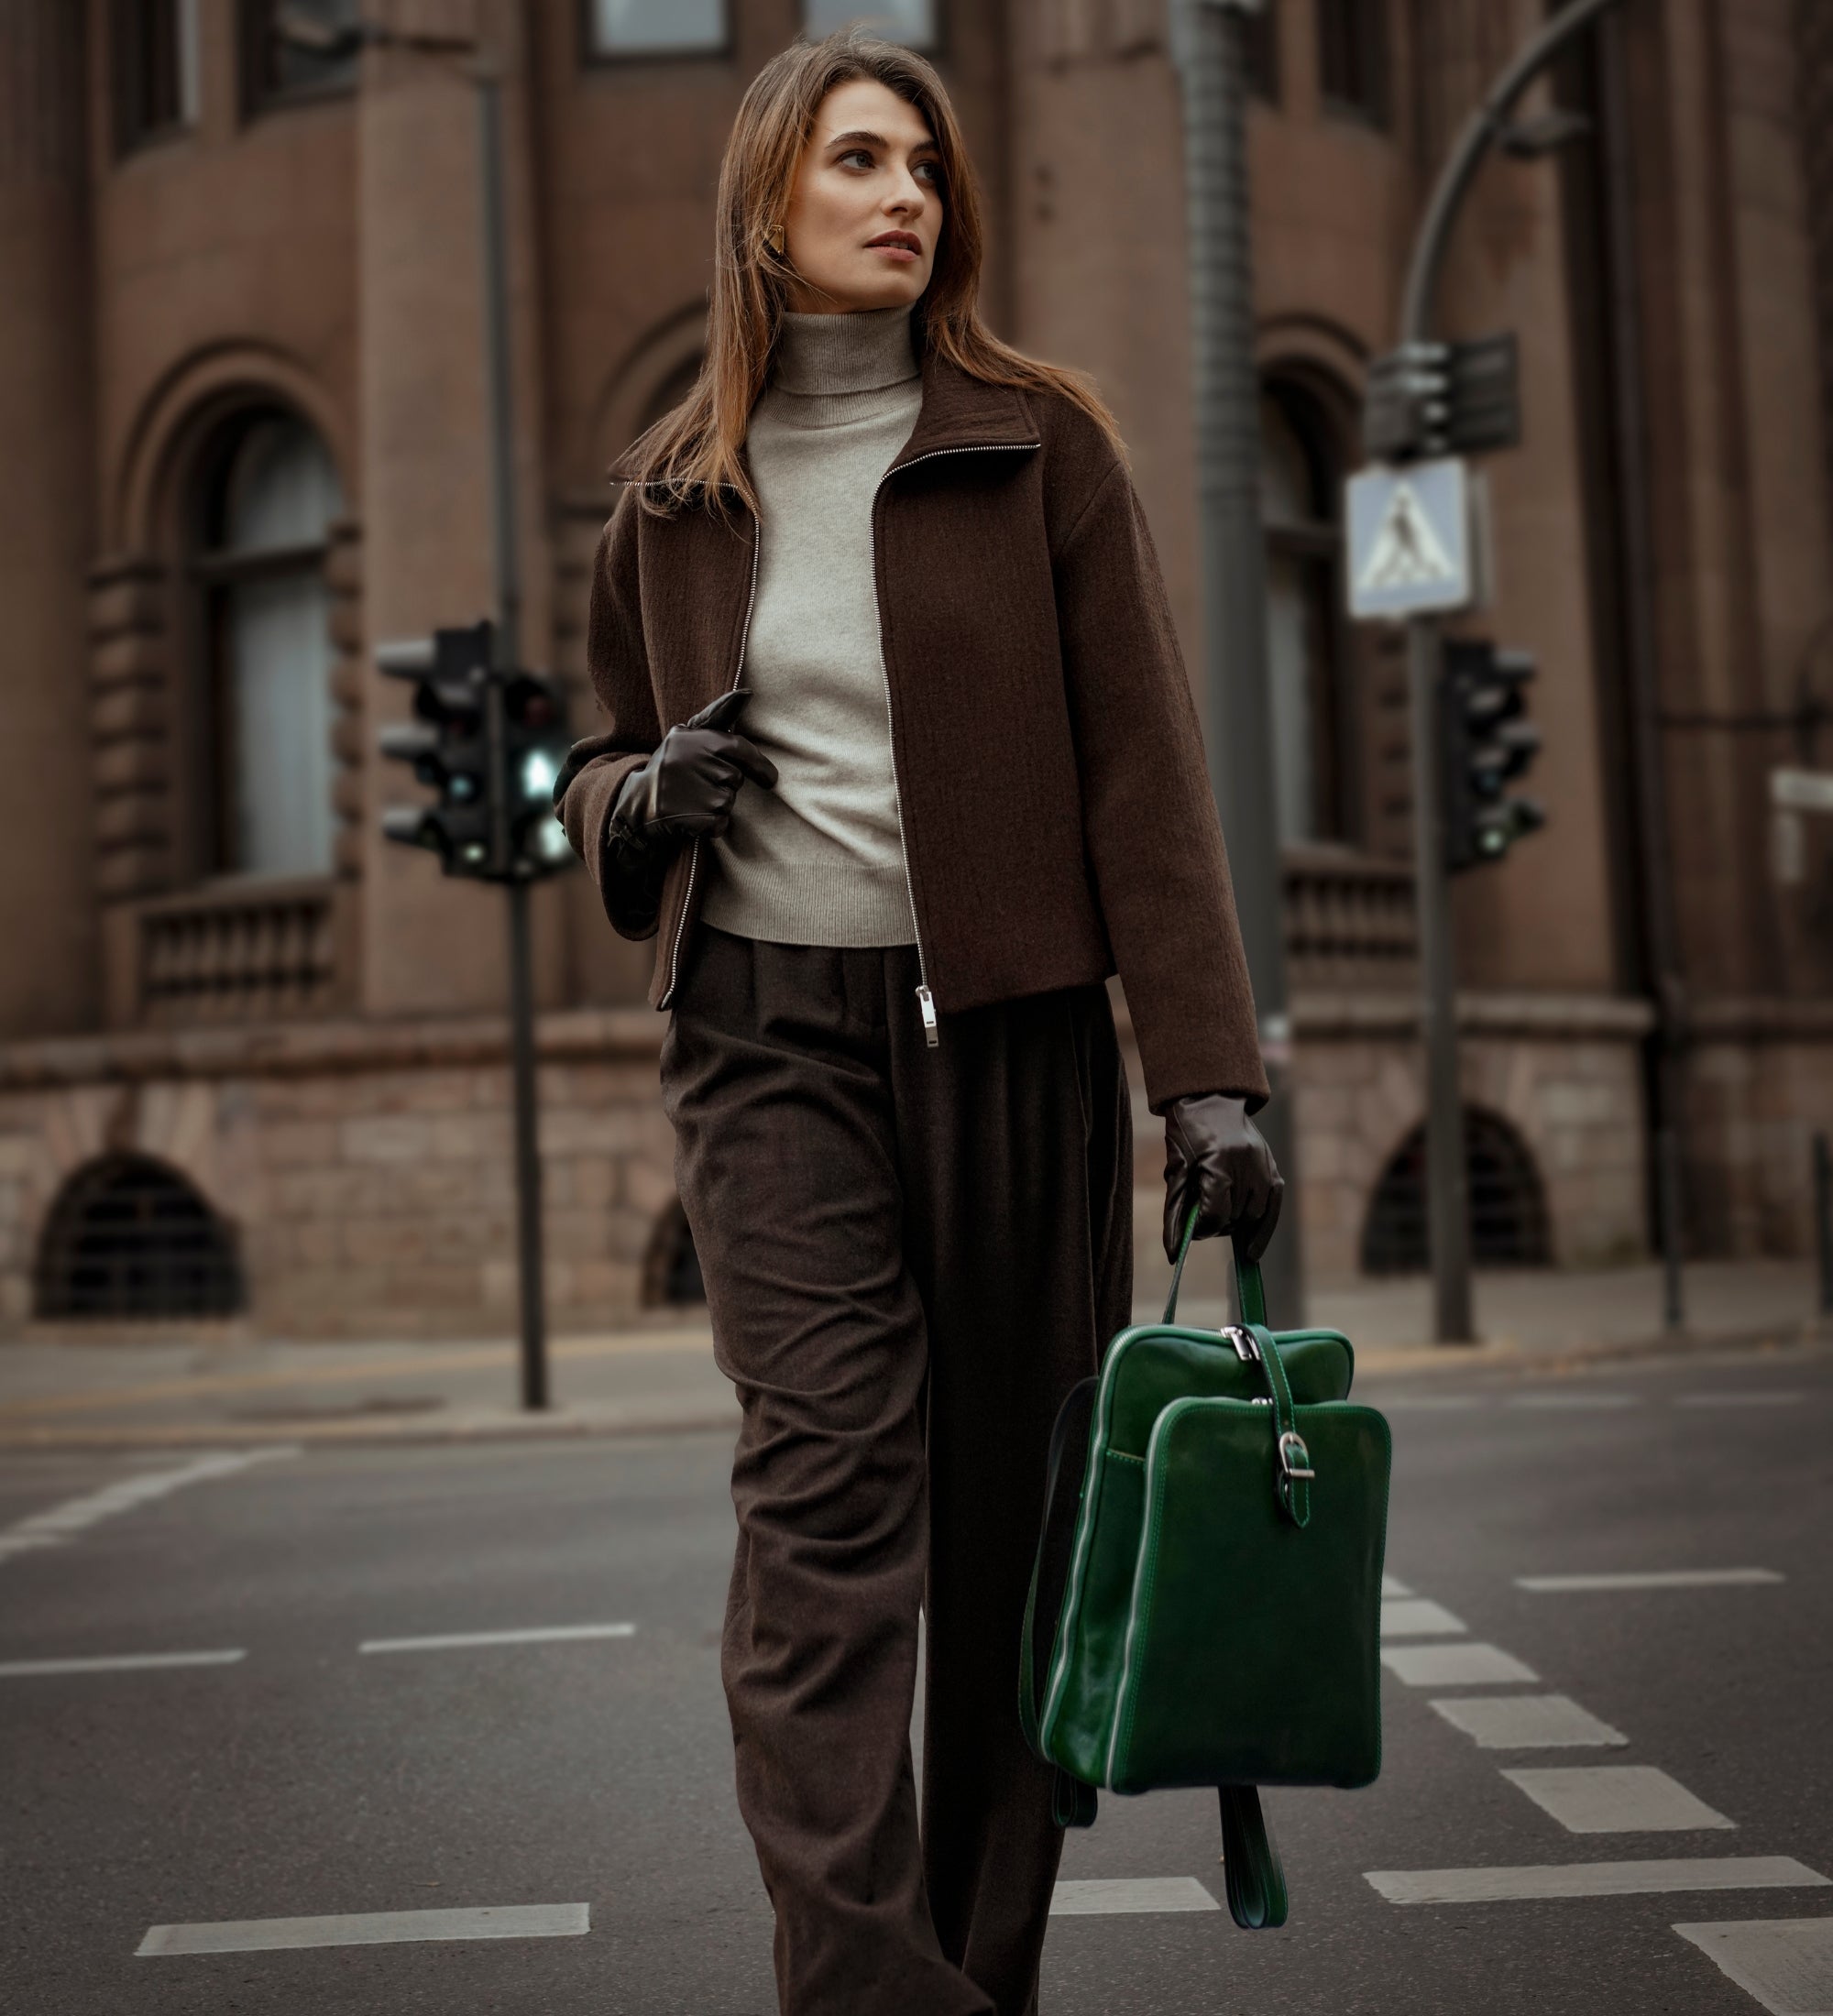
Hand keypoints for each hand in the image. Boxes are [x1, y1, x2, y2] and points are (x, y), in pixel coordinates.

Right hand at [611, 688, 777, 849]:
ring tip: (692, 799)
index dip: (760, 766)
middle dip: (725, 785)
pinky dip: (712, 825)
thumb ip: (719, 714)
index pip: (739, 747)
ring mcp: (691, 791)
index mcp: (692, 739)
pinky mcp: (690, 817)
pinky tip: (692, 817)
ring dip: (717, 805)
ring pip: (728, 802)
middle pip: (735, 778)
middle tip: (700, 784)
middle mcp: (690, 761)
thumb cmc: (672, 765)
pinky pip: (720, 824)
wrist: (637, 803)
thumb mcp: (688, 735)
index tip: (771, 780)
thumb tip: (748, 692)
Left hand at [1162, 1092, 1282, 1264]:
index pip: (1216, 1215)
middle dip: (1217, 1225)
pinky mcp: (1272, 1168)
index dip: (1202, 1228)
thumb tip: (1174, 1253)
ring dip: (1236, 1224)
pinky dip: (1263, 1228)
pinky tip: (1252, 1249)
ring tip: (1221, 1218)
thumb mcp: (1176, 1170)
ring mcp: (1264, 1167)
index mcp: (1219, 1164)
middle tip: (1203, 1222)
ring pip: (1253, 1216)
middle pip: (1234, 1217)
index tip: (1192, 1230)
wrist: (1211, 1099)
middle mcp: (1246, 1166)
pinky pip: (1273, 1206)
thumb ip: (1176, 1213)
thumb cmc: (1187, 1134)